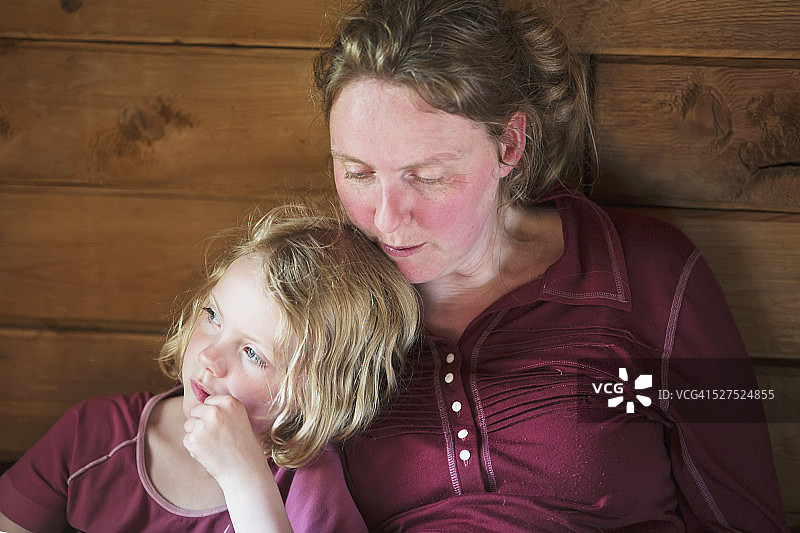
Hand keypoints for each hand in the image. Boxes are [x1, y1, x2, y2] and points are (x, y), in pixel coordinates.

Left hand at [183, 395, 292, 531]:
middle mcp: (216, 411)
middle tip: (217, 437)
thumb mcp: (239, 419)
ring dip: (197, 434)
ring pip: (189, 424)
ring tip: (213, 445)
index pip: (209, 401)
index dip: (214, 415)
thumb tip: (200, 405)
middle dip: (202, 422)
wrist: (244, 469)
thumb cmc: (243, 445)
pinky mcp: (193, 439)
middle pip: (196, 410)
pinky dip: (194, 447)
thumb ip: (222, 409)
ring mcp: (203, 425)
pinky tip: (209, 453)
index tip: (223, 426)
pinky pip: (187, 438)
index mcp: (230, 402)